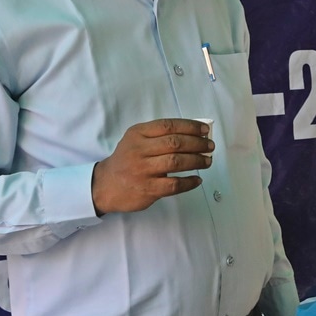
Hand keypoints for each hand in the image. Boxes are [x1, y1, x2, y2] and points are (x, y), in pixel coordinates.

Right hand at [91, 118, 213, 214]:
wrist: (105, 185)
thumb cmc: (127, 160)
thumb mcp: (136, 140)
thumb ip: (159, 135)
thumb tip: (193, 134)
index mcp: (138, 134)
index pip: (168, 126)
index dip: (190, 126)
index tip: (205, 130)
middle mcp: (139, 150)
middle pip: (175, 143)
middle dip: (197, 144)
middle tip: (210, 146)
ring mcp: (143, 170)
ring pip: (176, 162)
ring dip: (197, 161)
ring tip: (207, 161)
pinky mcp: (147, 189)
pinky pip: (174, 185)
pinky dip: (189, 182)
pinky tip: (197, 179)